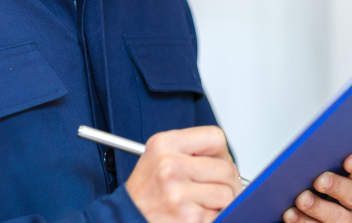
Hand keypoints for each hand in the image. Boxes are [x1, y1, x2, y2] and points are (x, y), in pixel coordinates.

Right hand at [126, 126, 242, 222]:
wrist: (124, 220)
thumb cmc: (145, 193)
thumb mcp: (158, 158)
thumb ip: (190, 152)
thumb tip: (227, 159)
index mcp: (164, 144)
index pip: (216, 137)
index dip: (221, 153)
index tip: (217, 163)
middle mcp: (170, 166)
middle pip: (226, 168)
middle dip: (227, 182)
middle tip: (215, 189)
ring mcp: (179, 193)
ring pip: (227, 193)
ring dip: (221, 202)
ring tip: (201, 203)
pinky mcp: (188, 217)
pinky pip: (220, 213)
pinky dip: (213, 217)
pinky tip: (194, 215)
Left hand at [282, 153, 351, 222]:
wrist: (332, 213)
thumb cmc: (336, 186)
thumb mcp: (341, 174)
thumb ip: (334, 164)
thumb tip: (313, 152)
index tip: (347, 160)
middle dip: (336, 187)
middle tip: (319, 180)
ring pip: (337, 217)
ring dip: (318, 208)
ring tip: (301, 199)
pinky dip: (304, 221)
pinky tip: (291, 214)